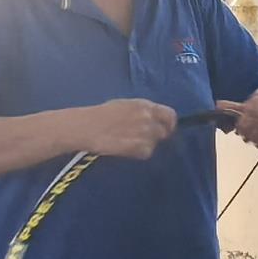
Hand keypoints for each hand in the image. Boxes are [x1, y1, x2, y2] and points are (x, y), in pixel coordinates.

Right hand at [57, 98, 178, 160]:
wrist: (87, 127)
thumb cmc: (100, 114)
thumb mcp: (124, 105)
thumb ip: (141, 111)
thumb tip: (152, 118)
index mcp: (145, 105)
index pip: (170, 115)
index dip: (169, 124)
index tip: (165, 129)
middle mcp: (149, 118)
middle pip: (164, 132)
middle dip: (155, 137)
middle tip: (141, 139)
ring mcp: (145, 133)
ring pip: (154, 144)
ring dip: (144, 145)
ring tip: (128, 142)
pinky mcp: (139, 148)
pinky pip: (146, 153)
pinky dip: (138, 153)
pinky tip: (125, 148)